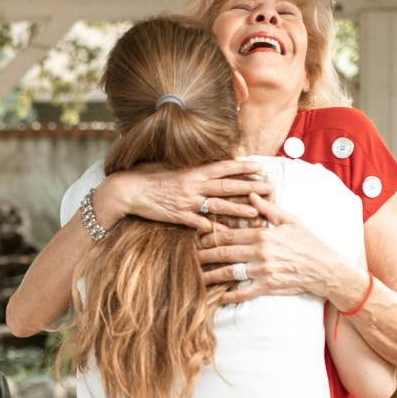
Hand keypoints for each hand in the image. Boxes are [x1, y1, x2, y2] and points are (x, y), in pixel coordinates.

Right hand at [98, 160, 273, 232]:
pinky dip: (212, 228)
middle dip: (249, 187)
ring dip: (238, 209)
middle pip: (227, 186)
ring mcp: (187, 202)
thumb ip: (190, 166)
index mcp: (193, 170)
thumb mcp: (171, 165)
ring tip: (256, 212)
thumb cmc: (147, 175)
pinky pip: (199, 224)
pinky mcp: (179, 217)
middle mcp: (193, 184)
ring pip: (218, 205)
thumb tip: (206, 164)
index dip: (242, 166)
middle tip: (269, 188)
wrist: (127, 190)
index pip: (223, 166)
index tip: (260, 166)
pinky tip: (226, 234)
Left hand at [197, 193, 344, 304]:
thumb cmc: (309, 242)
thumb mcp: (290, 220)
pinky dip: (229, 296)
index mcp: (263, 234)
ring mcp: (262, 271)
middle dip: (204, 255)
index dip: (211, 236)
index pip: (229, 234)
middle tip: (190, 256)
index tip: (198, 237)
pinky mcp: (267, 287)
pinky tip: (218, 297)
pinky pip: (243, 293)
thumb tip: (251, 195)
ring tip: (196, 276)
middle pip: (224, 253)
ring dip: (211, 275)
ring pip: (229, 273)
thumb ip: (268, 208)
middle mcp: (259, 253)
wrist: (325, 268)